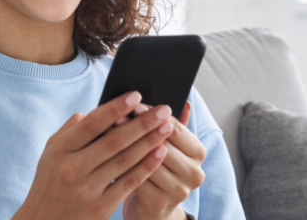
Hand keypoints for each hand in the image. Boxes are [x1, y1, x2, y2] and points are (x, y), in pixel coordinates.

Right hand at [12, 91, 176, 219]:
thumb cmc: (50, 180)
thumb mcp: (50, 151)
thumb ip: (72, 128)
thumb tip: (99, 110)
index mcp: (61, 149)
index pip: (92, 123)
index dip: (116, 107)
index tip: (136, 95)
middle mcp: (73, 168)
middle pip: (114, 140)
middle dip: (142, 123)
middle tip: (163, 109)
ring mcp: (87, 190)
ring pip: (125, 160)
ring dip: (149, 142)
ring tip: (167, 127)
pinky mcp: (100, 209)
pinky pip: (128, 183)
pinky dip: (146, 166)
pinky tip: (160, 152)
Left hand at [115, 101, 205, 219]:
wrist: (153, 206)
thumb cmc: (158, 165)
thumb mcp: (168, 143)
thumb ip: (175, 123)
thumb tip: (184, 101)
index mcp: (198, 152)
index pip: (175, 127)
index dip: (153, 115)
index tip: (134, 104)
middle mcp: (195, 173)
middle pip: (162, 143)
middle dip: (137, 128)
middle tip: (117, 115)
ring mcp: (178, 190)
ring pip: (148, 160)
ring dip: (127, 145)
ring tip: (109, 131)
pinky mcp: (159, 204)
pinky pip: (137, 178)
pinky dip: (122, 164)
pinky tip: (108, 153)